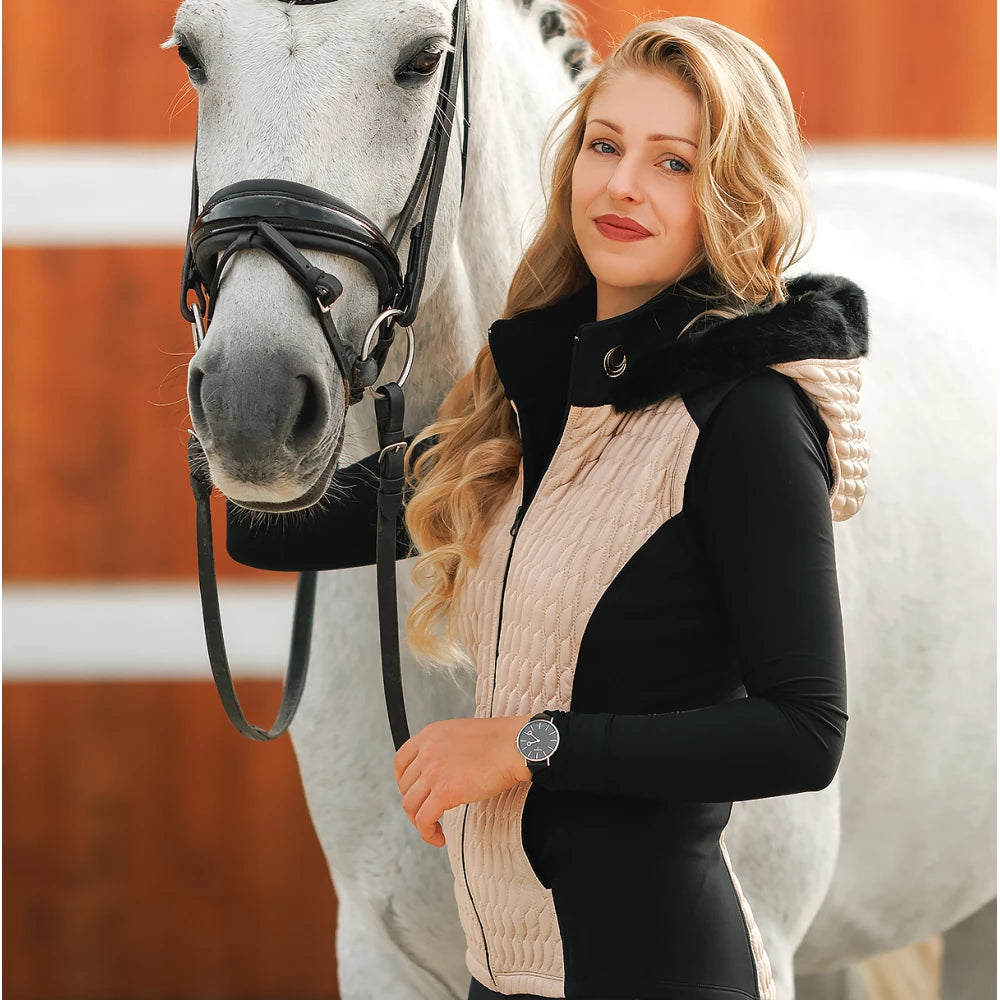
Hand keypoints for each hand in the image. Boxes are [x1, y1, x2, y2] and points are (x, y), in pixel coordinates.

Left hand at [393, 714, 533, 846]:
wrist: (515, 745)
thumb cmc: (500, 741)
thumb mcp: (461, 734)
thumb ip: (444, 749)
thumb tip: (441, 771)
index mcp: (430, 735)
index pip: (401, 761)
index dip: (402, 781)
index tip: (410, 791)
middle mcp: (427, 751)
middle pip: (405, 786)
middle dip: (414, 803)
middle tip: (427, 813)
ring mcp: (433, 771)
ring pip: (410, 805)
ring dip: (419, 821)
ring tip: (433, 829)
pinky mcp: (445, 792)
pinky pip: (424, 820)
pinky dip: (428, 833)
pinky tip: (438, 837)